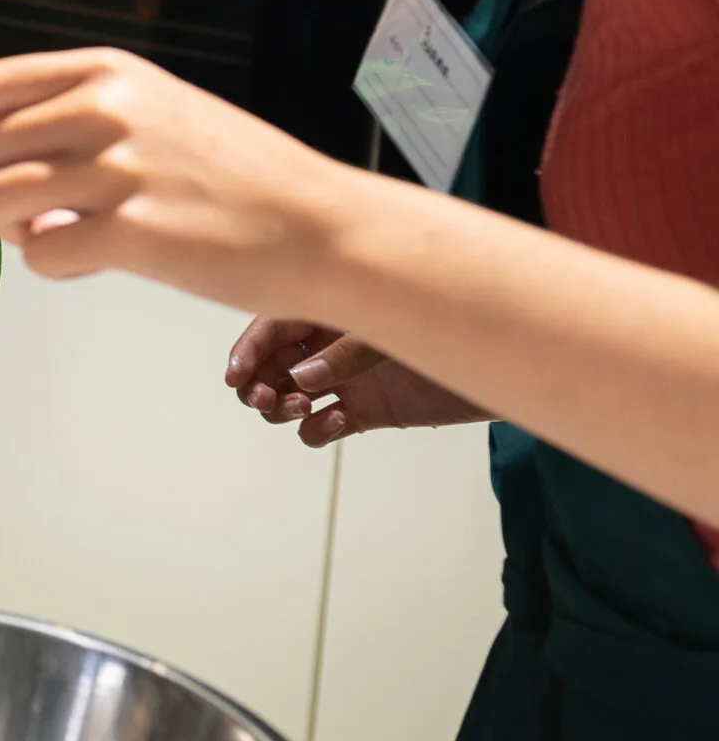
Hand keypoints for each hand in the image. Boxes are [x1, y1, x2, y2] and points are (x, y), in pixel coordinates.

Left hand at [0, 47, 347, 314]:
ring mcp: (117, 169)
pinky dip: (54, 266)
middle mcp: (104, 109)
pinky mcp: (130, 233)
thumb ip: (77, 110)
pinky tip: (95, 260)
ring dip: (13, 230)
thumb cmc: (240, 176)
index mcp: (104, 72)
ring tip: (61, 234)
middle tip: (32, 211)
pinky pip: (35, 255)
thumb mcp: (154, 106)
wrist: (321, 227)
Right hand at [226, 317, 487, 446]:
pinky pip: (322, 426)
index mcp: (330, 310)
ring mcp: (346, 378)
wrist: (504, 362)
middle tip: (266, 399)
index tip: (236, 375)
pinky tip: (337, 420)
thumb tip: (301, 380)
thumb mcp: (391, 331)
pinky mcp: (366, 411)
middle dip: (258, 383)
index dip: (247, 351)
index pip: (270, 328)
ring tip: (303, 408)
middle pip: (270, 366)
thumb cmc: (451, 326)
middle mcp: (331, 344)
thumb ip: (344, 356)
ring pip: (289, 397)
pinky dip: (317, 429)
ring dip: (283, 407)